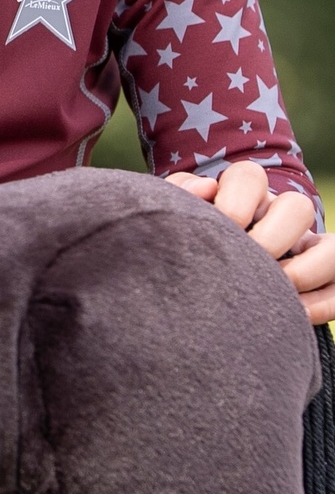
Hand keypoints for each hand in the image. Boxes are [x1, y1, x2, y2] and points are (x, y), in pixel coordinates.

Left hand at [168, 161, 334, 324]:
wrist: (193, 298)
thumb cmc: (180, 250)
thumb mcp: (174, 221)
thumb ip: (178, 197)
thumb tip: (205, 189)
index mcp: (240, 198)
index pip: (249, 177)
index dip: (235, 201)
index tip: (219, 226)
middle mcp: (278, 219)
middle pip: (297, 206)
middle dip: (271, 237)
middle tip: (246, 263)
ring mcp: (306, 250)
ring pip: (332, 246)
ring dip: (306, 270)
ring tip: (275, 290)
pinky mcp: (324, 283)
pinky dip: (321, 304)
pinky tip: (294, 316)